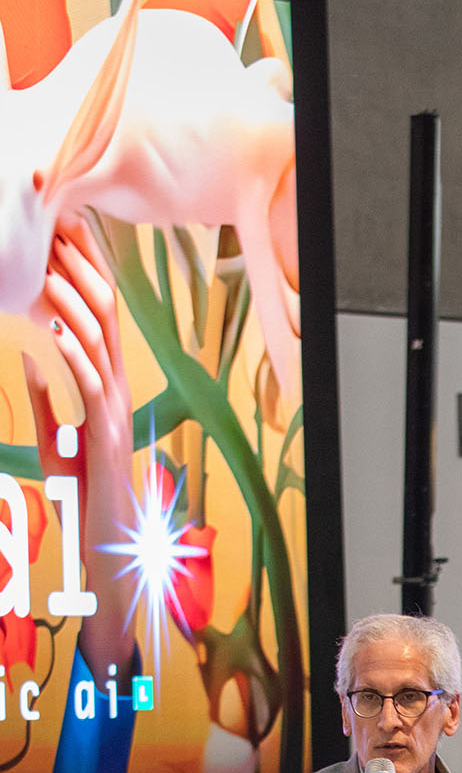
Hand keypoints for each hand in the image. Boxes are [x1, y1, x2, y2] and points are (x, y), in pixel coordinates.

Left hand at [26, 220, 137, 682]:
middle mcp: (120, 391)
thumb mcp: (57, 440)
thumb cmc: (83, 494)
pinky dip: (69, 349)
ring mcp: (116, 408)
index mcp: (110, 389)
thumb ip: (47, 401)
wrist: (105, 540)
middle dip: (84, 274)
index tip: (68, 238)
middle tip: (60, 231)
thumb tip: (29, 366)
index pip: (102, 322)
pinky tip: (49, 324)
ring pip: (98, 343)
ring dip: (70, 303)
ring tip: (46, 268)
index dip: (88, 280)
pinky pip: (89, 380)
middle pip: (106, 319)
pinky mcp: (107, 430)